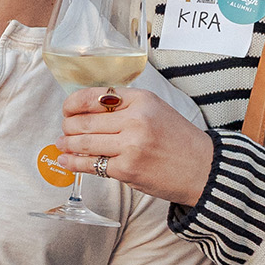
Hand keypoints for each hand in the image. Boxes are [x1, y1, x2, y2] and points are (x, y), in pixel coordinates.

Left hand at [54, 87, 213, 205]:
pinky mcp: (127, 169)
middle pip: (85, 120)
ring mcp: (130, 145)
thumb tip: (88, 110)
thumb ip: (127, 107)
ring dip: (68, 144)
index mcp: (142, 99)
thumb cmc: (179, 140)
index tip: (67, 109)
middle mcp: (135, 119)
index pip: (96, 96)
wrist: (202, 168)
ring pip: (84, 142)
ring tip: (62, 144)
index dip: (74, 103)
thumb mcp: (156, 110)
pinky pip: (91, 165)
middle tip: (65, 129)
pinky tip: (66, 161)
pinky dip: (74, 163)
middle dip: (68, 126)